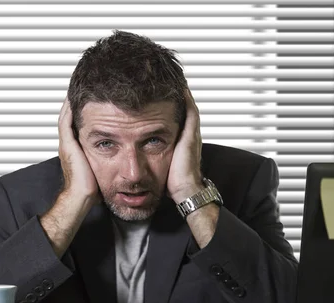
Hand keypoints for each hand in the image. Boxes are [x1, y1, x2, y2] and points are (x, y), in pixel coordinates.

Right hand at [58, 98, 99, 201]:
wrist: (81, 196)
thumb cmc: (91, 188)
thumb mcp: (101, 169)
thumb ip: (107, 160)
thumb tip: (122, 159)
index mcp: (76, 150)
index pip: (77, 126)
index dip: (83, 113)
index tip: (90, 103)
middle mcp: (69, 145)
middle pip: (71, 118)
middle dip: (77, 104)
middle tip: (83, 91)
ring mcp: (67, 144)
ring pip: (66, 116)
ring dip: (72, 103)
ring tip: (77, 90)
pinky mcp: (67, 144)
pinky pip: (65, 122)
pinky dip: (68, 109)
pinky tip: (73, 98)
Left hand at [167, 88, 203, 203]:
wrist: (184, 190)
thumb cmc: (174, 183)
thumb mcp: (162, 167)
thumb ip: (156, 159)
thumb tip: (141, 159)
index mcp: (183, 144)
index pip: (178, 121)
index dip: (173, 109)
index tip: (164, 98)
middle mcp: (189, 137)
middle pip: (185, 111)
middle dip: (179, 98)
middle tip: (173, 83)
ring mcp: (191, 136)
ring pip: (189, 108)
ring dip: (183, 95)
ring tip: (177, 81)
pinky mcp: (191, 136)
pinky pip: (191, 113)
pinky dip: (187, 100)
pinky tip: (182, 89)